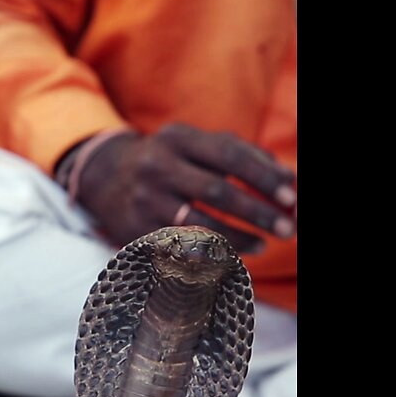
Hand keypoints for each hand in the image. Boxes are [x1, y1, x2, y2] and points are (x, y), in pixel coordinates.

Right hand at [74, 123, 296, 251]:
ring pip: (199, 224)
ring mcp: (145, 200)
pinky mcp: (136, 229)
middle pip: (216, 191)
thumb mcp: (196, 144)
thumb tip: (287, 178)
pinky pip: (180, 248)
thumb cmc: (169, 159)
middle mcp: (158, 166)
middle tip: (287, 228)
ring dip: (238, 238)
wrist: (104, 176)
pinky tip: (232, 258)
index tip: (291, 196)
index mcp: (178, 138)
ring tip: (264, 245)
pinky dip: (210, 255)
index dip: (262, 177)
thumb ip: (242, 154)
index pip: (228, 155)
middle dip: (257, 212)